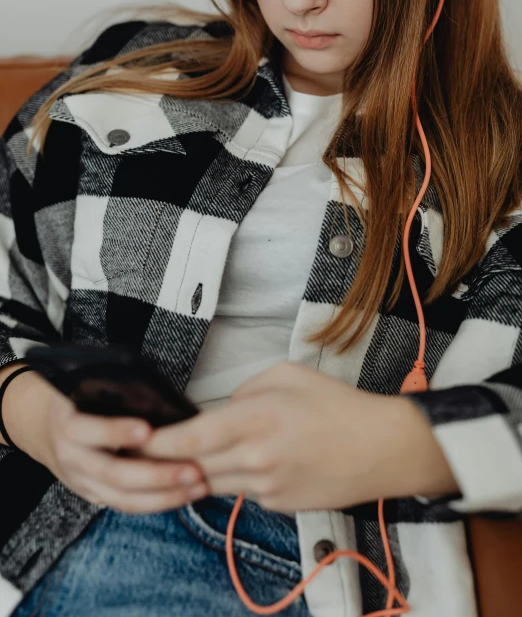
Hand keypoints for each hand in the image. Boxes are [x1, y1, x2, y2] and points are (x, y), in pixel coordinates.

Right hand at [3, 371, 207, 512]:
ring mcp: (82, 482)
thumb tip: (160, 395)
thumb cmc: (78, 399)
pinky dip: (158, 502)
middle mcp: (72, 457)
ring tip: (198, 485)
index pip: (90, 430)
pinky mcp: (94, 496)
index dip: (117, 432)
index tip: (148, 429)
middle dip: (156, 474)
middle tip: (192, 469)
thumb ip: (113, 392)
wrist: (43, 429)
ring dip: (165, 496)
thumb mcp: (86, 387)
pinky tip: (186, 493)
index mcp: (69, 423)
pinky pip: (126, 505)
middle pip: (113, 474)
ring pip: (123, 499)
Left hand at [138, 361, 457, 512]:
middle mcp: (256, 459)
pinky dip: (234, 477)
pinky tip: (247, 461)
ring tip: (185, 456)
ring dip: (197, 469)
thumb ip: (245, 390)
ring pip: (213, 482)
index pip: (190, 438)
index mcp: (256, 420)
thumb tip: (222, 409)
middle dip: (165, 460)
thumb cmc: (339, 406)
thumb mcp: (288, 375)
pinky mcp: (278, 504)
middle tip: (144, 450)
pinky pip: (242, 491)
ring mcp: (267, 487)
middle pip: (193, 466)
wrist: (383, 449)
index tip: (132, 440)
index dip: (156, 443)